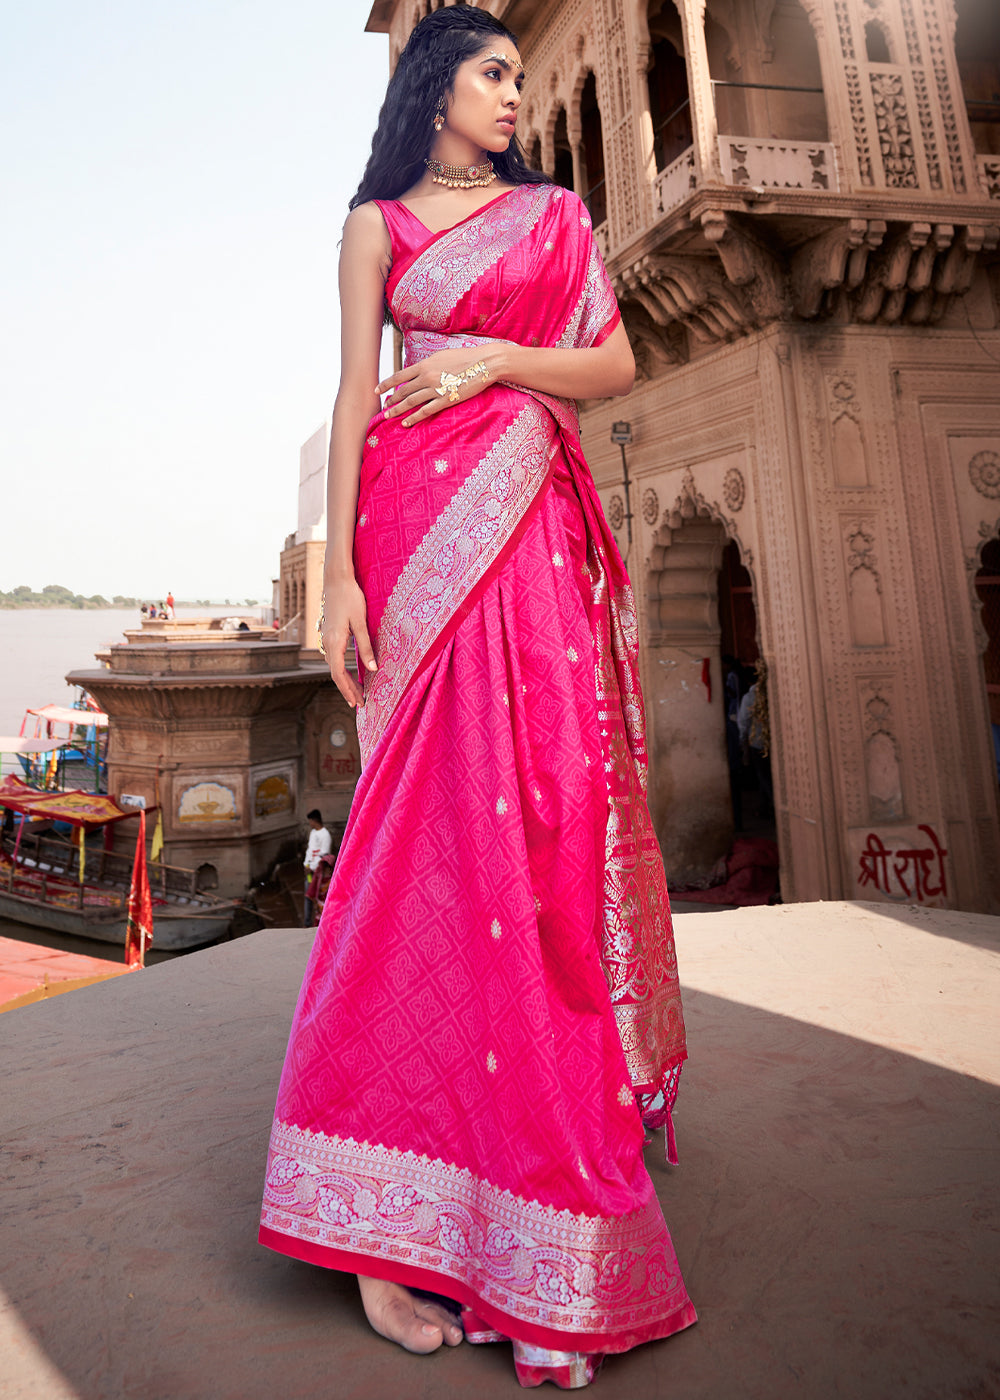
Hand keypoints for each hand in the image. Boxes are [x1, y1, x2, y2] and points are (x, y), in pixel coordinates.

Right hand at [320, 575, 376, 707]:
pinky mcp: (328, 633)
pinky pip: (334, 657)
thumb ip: (365, 646)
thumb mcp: (361, 623)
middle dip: (347, 689)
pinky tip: (350, 672)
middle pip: (335, 673)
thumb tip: (372, 669)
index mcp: (334, 642)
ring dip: (344, 680)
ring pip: (333, 666)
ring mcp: (326, 637)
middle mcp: (326, 642)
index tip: (357, 703)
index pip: (338, 674)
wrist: (337, 579)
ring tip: (357, 692)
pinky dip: (341, 669)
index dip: (347, 690)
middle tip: (359, 704)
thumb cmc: (351, 598)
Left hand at [377, 347, 499, 428]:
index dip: (386, 384)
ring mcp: (436, 389)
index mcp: (425, 364)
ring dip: (398, 410)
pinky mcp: (446, 399)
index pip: (399, 375)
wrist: (485, 363)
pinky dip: (414, 417)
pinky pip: (426, 411)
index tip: (377, 390)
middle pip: (403, 391)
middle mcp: (427, 376)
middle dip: (391, 400)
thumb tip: (418, 372)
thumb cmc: (465, 358)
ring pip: (411, 402)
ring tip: (389, 416)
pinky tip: (406, 423)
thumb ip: (428, 365)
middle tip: (384, 407)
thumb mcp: (442, 356)